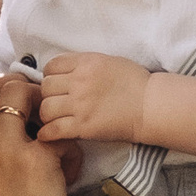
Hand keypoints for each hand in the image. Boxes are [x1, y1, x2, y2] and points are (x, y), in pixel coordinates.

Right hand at [0, 71, 71, 195]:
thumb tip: (3, 132)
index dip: (0, 102)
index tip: (20, 121)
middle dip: (19, 91)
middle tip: (39, 119)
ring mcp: (3, 150)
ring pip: (22, 91)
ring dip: (46, 110)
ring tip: (56, 143)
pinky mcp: (36, 161)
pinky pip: (59, 132)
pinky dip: (70, 148)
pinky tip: (70, 172)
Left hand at [34, 50, 154, 143]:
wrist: (151, 106)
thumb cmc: (134, 82)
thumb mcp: (108, 61)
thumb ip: (84, 64)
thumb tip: (64, 72)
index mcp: (86, 63)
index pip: (51, 66)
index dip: (50, 76)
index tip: (56, 85)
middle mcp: (80, 82)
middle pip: (45, 87)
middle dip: (48, 95)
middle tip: (56, 102)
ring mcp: (80, 105)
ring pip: (45, 108)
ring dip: (47, 114)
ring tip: (55, 118)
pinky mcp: (83, 126)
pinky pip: (53, 129)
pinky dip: (47, 133)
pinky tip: (49, 134)